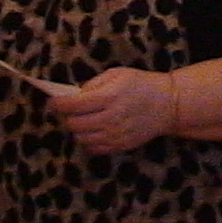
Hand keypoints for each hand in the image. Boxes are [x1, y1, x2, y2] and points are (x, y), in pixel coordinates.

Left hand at [48, 67, 177, 155]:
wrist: (169, 104)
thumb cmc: (141, 84)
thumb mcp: (117, 74)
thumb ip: (93, 84)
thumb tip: (73, 97)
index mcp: (109, 97)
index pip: (73, 105)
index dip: (57, 104)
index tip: (52, 101)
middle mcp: (111, 118)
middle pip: (74, 124)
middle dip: (65, 117)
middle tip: (67, 111)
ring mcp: (116, 134)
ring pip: (82, 138)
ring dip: (76, 130)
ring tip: (81, 120)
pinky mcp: (121, 145)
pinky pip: (94, 149)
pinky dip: (87, 141)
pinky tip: (92, 131)